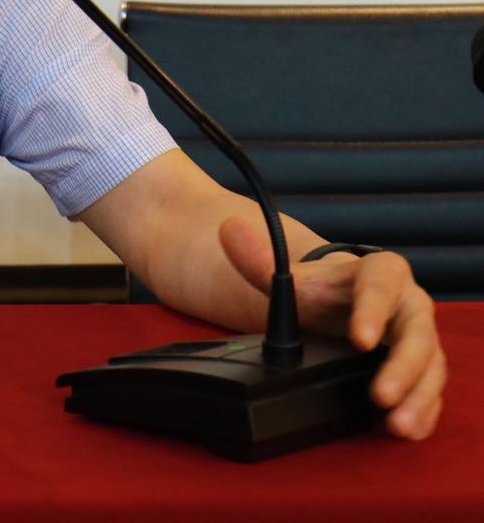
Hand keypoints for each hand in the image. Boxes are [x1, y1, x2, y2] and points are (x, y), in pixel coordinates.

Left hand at [219, 216, 445, 439]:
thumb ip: (258, 260)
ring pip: (430, 367)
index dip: (373, 310)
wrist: (340, 306)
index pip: (382, 286)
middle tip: (380, 394)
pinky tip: (407, 429)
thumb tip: (228, 230)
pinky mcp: (422, 369)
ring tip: (396, 423)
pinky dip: (423, 411)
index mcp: (382, 273)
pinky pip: (430, 391)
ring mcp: (420, 340)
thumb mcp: (292, 278)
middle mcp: (409, 305)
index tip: (360, 338)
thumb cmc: (322, 292)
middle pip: (417, 333)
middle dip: (403, 366)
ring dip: (417, 396)